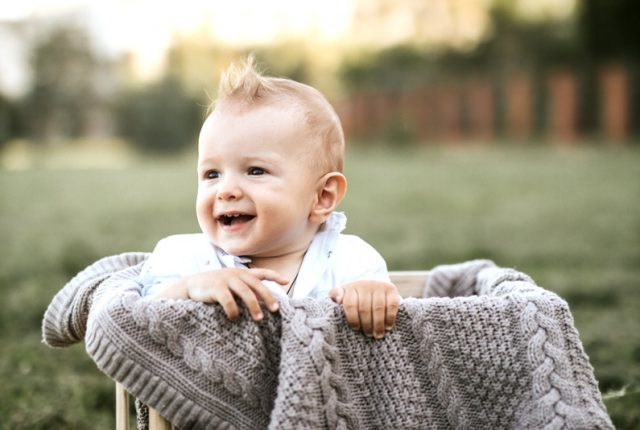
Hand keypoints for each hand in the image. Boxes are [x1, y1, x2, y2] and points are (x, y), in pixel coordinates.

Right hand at [154, 268, 287, 320]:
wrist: (190, 286)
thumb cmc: (214, 288)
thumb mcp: (231, 285)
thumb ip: (246, 290)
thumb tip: (265, 303)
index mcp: (241, 273)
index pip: (261, 272)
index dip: (274, 276)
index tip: (286, 282)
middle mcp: (235, 274)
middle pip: (256, 284)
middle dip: (267, 296)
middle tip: (275, 309)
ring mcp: (225, 279)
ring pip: (245, 292)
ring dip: (253, 306)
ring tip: (259, 319)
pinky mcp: (215, 287)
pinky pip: (228, 300)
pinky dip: (233, 310)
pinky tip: (235, 318)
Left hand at [329, 280, 399, 338]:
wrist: (372, 286)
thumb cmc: (355, 297)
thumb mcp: (343, 296)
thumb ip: (335, 297)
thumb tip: (338, 299)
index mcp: (351, 288)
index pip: (350, 304)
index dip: (353, 319)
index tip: (356, 328)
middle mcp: (365, 285)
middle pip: (365, 308)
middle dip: (366, 324)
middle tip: (368, 335)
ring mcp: (379, 286)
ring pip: (378, 308)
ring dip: (378, 324)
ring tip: (377, 334)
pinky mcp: (391, 289)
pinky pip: (392, 305)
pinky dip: (390, 317)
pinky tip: (388, 326)